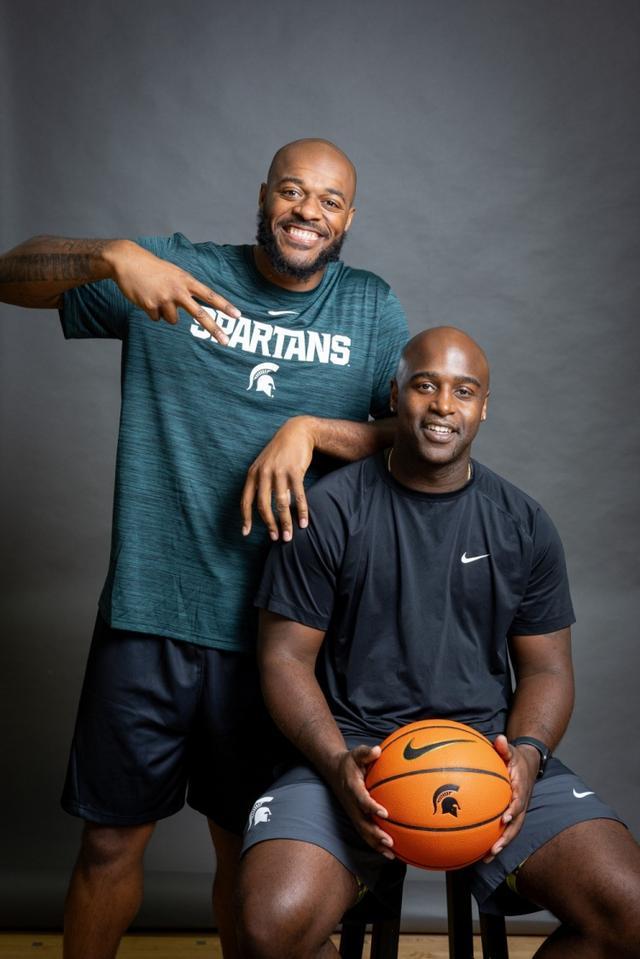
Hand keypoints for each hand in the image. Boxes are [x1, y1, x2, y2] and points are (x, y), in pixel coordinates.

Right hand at [106, 240, 239, 342]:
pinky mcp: (150, 306)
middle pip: (200, 314)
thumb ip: (186, 289)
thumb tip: (193, 310)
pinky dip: (152, 312)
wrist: (127, 261)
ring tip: (156, 297)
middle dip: (214, 329)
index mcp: (185, 280)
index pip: (209, 295)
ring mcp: (164, 299)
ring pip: (173, 320)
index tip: (238, 315)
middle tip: (226, 341)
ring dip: (165, 313)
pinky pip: (157, 319)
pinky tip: (146, 298)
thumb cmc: (153, 268)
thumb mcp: (174, 273)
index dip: (224, 306)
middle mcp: (178, 290)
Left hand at [240, 416, 315, 540]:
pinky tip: (304, 522)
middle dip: (269, 525)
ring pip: (281, 503)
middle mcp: (264, 473)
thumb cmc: (280, 452)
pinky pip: (298, 496)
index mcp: (253, 473)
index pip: (246, 500)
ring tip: (290, 535)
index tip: (246, 533)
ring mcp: (279, 472)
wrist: (297, 432)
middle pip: (263, 505)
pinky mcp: (295, 471)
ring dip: (286, 522)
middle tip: (276, 538)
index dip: (246, 518)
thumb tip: (269, 509)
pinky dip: (301, 511)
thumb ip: (264, 485)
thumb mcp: (266, 466)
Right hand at [328, 745, 394, 858]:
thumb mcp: (356, 753)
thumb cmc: (350, 762)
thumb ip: (366, 752)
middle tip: (389, 841)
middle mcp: (352, 804)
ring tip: (392, 854)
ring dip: (376, 844)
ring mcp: (353, 814)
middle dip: (375, 834)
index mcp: (353, 788)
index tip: (384, 813)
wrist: (335, 771)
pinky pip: (366, 834)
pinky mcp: (356, 819)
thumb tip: (377, 749)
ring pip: (364, 832)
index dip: (371, 807)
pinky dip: (377, 844)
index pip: (361, 799)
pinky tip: (391, 853)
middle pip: (363, 823)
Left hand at [483, 735, 537, 861]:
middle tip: (494, 848)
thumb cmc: (515, 758)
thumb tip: (500, 739)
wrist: (528, 765)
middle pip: (516, 824)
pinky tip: (481, 852)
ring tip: (487, 858)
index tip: (504, 818)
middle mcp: (521, 803)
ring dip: (501, 845)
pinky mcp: (512, 815)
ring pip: (511, 832)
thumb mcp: (511, 751)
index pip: (519, 801)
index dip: (513, 810)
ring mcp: (518, 811)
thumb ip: (504, 747)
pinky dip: (496, 841)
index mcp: (520, 789)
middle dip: (506, 838)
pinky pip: (505, 830)